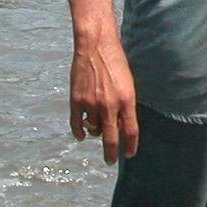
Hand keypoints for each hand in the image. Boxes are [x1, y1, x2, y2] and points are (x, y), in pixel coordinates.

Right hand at [69, 39, 138, 163]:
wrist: (95, 45)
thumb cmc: (115, 62)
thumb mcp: (128, 84)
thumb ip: (125, 105)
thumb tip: (120, 126)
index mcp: (127, 100)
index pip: (131, 131)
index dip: (130, 146)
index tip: (128, 154)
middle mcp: (110, 105)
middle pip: (112, 138)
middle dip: (112, 154)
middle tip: (111, 160)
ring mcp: (91, 104)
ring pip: (94, 130)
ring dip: (97, 132)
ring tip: (98, 127)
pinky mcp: (76, 100)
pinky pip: (77, 125)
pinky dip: (79, 133)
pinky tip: (81, 136)